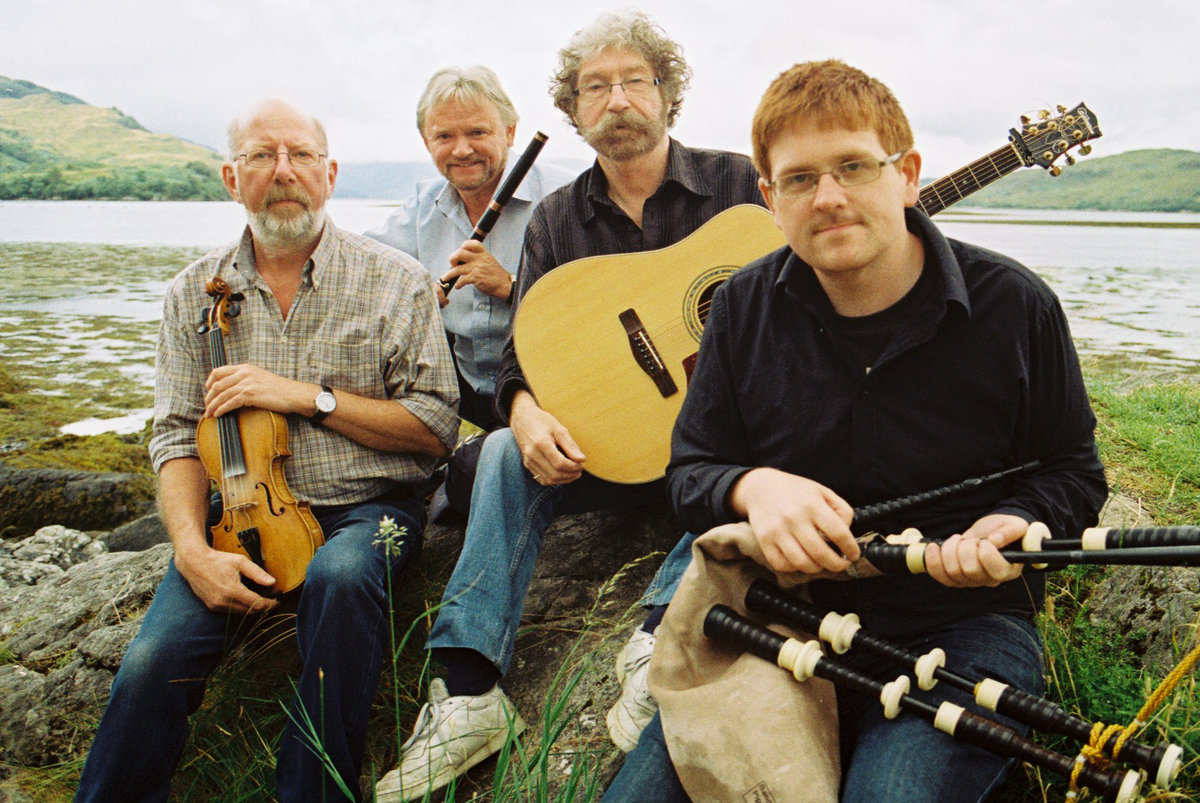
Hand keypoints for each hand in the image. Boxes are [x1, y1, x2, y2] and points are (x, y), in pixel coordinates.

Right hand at [174, 543, 278, 614]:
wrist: (194, 562)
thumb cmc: (218, 560)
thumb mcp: (240, 562)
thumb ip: (257, 573)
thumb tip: (272, 582)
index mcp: (232, 590)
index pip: (256, 603)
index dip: (269, 604)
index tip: (277, 602)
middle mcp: (223, 601)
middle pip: (249, 611)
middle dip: (262, 607)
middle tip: (271, 601)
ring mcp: (216, 606)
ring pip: (240, 612)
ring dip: (251, 608)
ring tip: (260, 600)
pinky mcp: (211, 606)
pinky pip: (230, 611)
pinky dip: (240, 607)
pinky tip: (245, 599)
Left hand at [204, 364, 311, 417]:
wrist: (294, 394)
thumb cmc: (280, 389)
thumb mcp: (260, 378)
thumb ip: (246, 379)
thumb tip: (233, 389)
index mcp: (245, 368)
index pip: (218, 371)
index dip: (209, 382)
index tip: (208, 392)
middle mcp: (244, 373)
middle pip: (217, 384)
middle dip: (208, 397)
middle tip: (207, 406)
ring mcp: (247, 383)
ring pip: (221, 394)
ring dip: (212, 405)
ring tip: (209, 414)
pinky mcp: (250, 394)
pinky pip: (229, 402)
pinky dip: (221, 409)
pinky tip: (218, 414)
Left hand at [441, 240, 512, 299]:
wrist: (503, 285)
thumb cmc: (496, 274)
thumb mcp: (489, 260)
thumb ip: (478, 258)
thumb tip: (465, 260)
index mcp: (483, 253)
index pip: (471, 243)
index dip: (463, 246)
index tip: (460, 251)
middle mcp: (479, 259)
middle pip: (459, 253)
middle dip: (452, 259)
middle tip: (453, 264)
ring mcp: (476, 268)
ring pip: (457, 269)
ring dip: (449, 274)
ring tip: (446, 277)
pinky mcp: (475, 278)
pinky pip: (461, 280)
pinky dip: (458, 284)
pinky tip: (458, 286)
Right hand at [509, 391, 585, 484]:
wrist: (522, 419)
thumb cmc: (542, 421)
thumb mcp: (559, 429)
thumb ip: (571, 445)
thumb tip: (582, 460)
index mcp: (541, 443)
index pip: (560, 464)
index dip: (574, 467)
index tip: (582, 463)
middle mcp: (532, 455)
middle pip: (555, 474)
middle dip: (571, 475)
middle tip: (580, 468)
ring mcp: (528, 461)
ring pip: (549, 480)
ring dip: (564, 479)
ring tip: (574, 472)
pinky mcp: (527, 465)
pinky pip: (542, 480)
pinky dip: (554, 480)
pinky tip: (562, 473)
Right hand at [731, 468, 856, 573]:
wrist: (760, 487)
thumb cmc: (795, 491)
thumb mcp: (823, 492)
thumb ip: (841, 510)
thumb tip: (847, 534)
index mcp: (812, 505)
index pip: (838, 533)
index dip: (850, 548)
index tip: (854, 554)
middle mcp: (794, 518)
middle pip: (820, 552)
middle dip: (836, 564)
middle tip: (841, 564)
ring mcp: (777, 531)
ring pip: (802, 562)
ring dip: (816, 568)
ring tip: (821, 563)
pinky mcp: (764, 540)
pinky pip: (781, 564)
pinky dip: (795, 568)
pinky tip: (801, 561)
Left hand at [924, 513, 1026, 587]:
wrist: (987, 532)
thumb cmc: (1002, 529)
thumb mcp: (1014, 525)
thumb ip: (1011, 531)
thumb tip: (995, 541)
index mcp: (1009, 569)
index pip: (997, 571)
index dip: (987, 554)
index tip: (984, 541)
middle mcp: (990, 580)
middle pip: (971, 570)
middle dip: (966, 547)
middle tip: (971, 539)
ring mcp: (971, 581)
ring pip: (953, 571)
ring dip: (951, 549)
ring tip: (958, 540)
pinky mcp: (954, 578)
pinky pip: (939, 575)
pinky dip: (933, 560)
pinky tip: (934, 547)